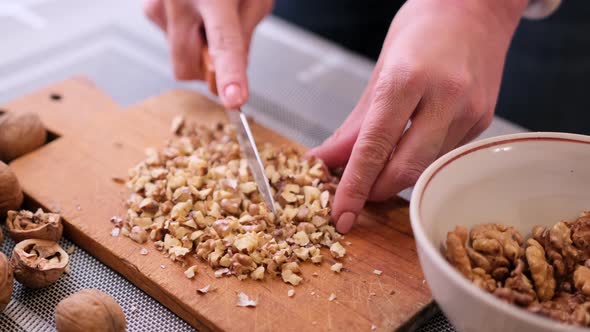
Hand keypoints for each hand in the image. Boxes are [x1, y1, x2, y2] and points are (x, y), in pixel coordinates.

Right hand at [144, 0, 272, 107]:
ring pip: (178, 54)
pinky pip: (171, 38)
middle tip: (224, 52)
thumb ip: (245, 36)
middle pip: (186, 66)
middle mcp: (180, 0)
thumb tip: (232, 74)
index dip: (229, 73)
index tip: (234, 98)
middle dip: (206, 70)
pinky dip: (188, 33)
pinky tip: (196, 9)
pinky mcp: (149, 7)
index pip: (224, 42)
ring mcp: (159, 4)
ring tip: (211, 14)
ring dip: (198, 48)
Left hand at [309, 0, 527, 232]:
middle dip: (377, 190)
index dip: (354, 185)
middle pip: (406, 168)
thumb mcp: (380, 69)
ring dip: (398, 176)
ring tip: (379, 169)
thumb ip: (355, 123)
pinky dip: (421, 160)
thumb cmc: (423, 28)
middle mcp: (445, 98)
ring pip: (426, 167)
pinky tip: (410, 148)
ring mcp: (470, 112)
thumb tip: (327, 160)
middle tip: (358, 195)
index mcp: (408, 78)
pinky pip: (444, 155)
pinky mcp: (483, 121)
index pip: (374, 146)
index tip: (341, 213)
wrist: (478, 6)